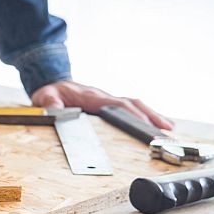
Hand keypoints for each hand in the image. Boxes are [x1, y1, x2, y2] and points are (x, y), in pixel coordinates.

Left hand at [31, 81, 173, 129]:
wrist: (50, 83)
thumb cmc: (50, 93)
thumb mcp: (44, 97)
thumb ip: (50, 104)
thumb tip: (55, 111)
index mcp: (91, 96)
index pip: (117, 104)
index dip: (132, 114)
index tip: (145, 124)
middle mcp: (103, 96)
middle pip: (132, 104)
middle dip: (150, 116)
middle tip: (166, 131)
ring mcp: (107, 100)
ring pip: (135, 105)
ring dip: (152, 116)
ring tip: (169, 129)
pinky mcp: (108, 104)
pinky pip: (130, 108)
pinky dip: (145, 115)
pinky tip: (156, 124)